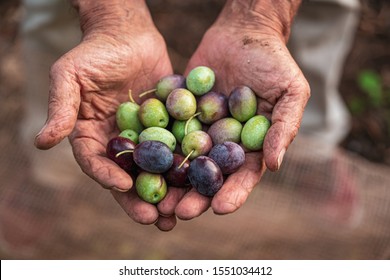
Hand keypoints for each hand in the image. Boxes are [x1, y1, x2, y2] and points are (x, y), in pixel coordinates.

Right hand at [34, 1, 177, 230]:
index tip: (122, 187)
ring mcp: (145, 137)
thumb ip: (61, 108)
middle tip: (155, 219)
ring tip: (178, 213)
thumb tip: (41, 142)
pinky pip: (176, 148)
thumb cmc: (94, 52)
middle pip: (128, 176)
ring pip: (155, 170)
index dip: (107, 176)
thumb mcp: (70, 76)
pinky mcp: (167, 128)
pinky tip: (199, 180)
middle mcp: (118, 142)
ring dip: (166, 192)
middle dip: (140, 198)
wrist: (127, 34)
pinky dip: (185, 165)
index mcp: (91, 136)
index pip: (96, 162)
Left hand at [174, 6, 309, 218]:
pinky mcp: (179, 113)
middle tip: (180, 213)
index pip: (243, 176)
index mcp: (250, 145)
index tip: (220, 208)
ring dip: (171, 181)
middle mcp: (222, 143)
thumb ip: (284, 127)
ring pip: (184, 161)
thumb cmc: (273, 61)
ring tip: (158, 199)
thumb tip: (274, 166)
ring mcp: (199, 130)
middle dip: (196, 196)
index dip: (233, 193)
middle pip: (209, 176)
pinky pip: (166, 131)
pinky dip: (155, 147)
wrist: (242, 32)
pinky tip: (141, 162)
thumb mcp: (290, 91)